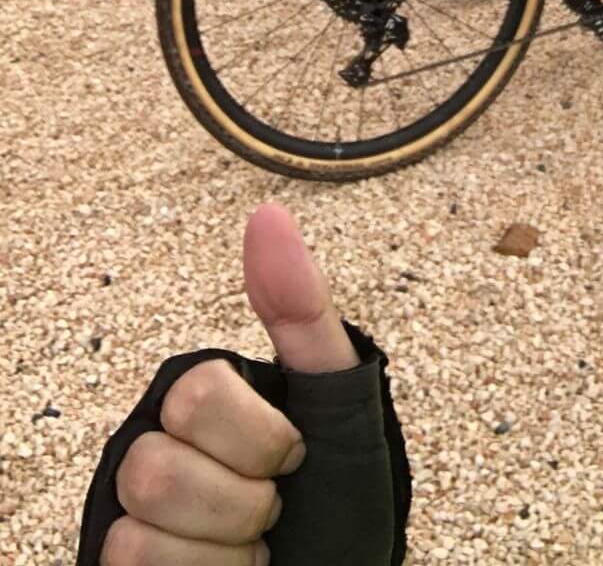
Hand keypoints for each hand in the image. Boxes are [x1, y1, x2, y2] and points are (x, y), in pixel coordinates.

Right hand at [105, 204, 361, 563]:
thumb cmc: (340, 492)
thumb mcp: (339, 398)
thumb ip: (302, 308)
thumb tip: (267, 212)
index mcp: (205, 396)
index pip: (197, 393)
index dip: (262, 438)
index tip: (297, 456)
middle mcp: (157, 445)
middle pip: (158, 469)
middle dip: (241, 501)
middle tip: (275, 509)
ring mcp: (132, 513)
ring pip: (140, 530)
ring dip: (221, 551)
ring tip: (250, 548)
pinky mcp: (122, 565)